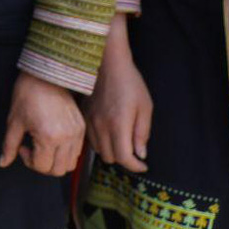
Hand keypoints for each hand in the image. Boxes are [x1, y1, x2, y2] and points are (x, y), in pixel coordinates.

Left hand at [0, 71, 83, 175]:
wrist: (45, 76)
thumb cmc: (26, 95)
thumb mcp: (14, 122)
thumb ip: (9, 146)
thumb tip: (2, 163)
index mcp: (49, 138)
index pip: (42, 167)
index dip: (28, 161)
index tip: (22, 147)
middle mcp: (67, 138)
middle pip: (58, 170)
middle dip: (42, 165)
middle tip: (32, 149)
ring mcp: (77, 134)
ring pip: (70, 164)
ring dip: (55, 161)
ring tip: (42, 145)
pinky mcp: (82, 128)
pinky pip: (77, 152)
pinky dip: (65, 153)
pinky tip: (52, 139)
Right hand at [86, 16, 152, 172]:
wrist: (106, 61)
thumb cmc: (129, 82)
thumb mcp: (145, 107)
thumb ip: (142, 133)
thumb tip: (140, 153)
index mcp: (119, 124)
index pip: (124, 157)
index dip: (135, 166)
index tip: (143, 165)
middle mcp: (101, 125)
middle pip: (110, 157)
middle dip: (124, 158)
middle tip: (133, 150)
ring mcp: (89, 120)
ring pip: (98, 150)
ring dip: (111, 150)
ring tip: (121, 141)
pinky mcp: (83, 115)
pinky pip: (90, 138)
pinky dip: (100, 141)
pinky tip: (109, 132)